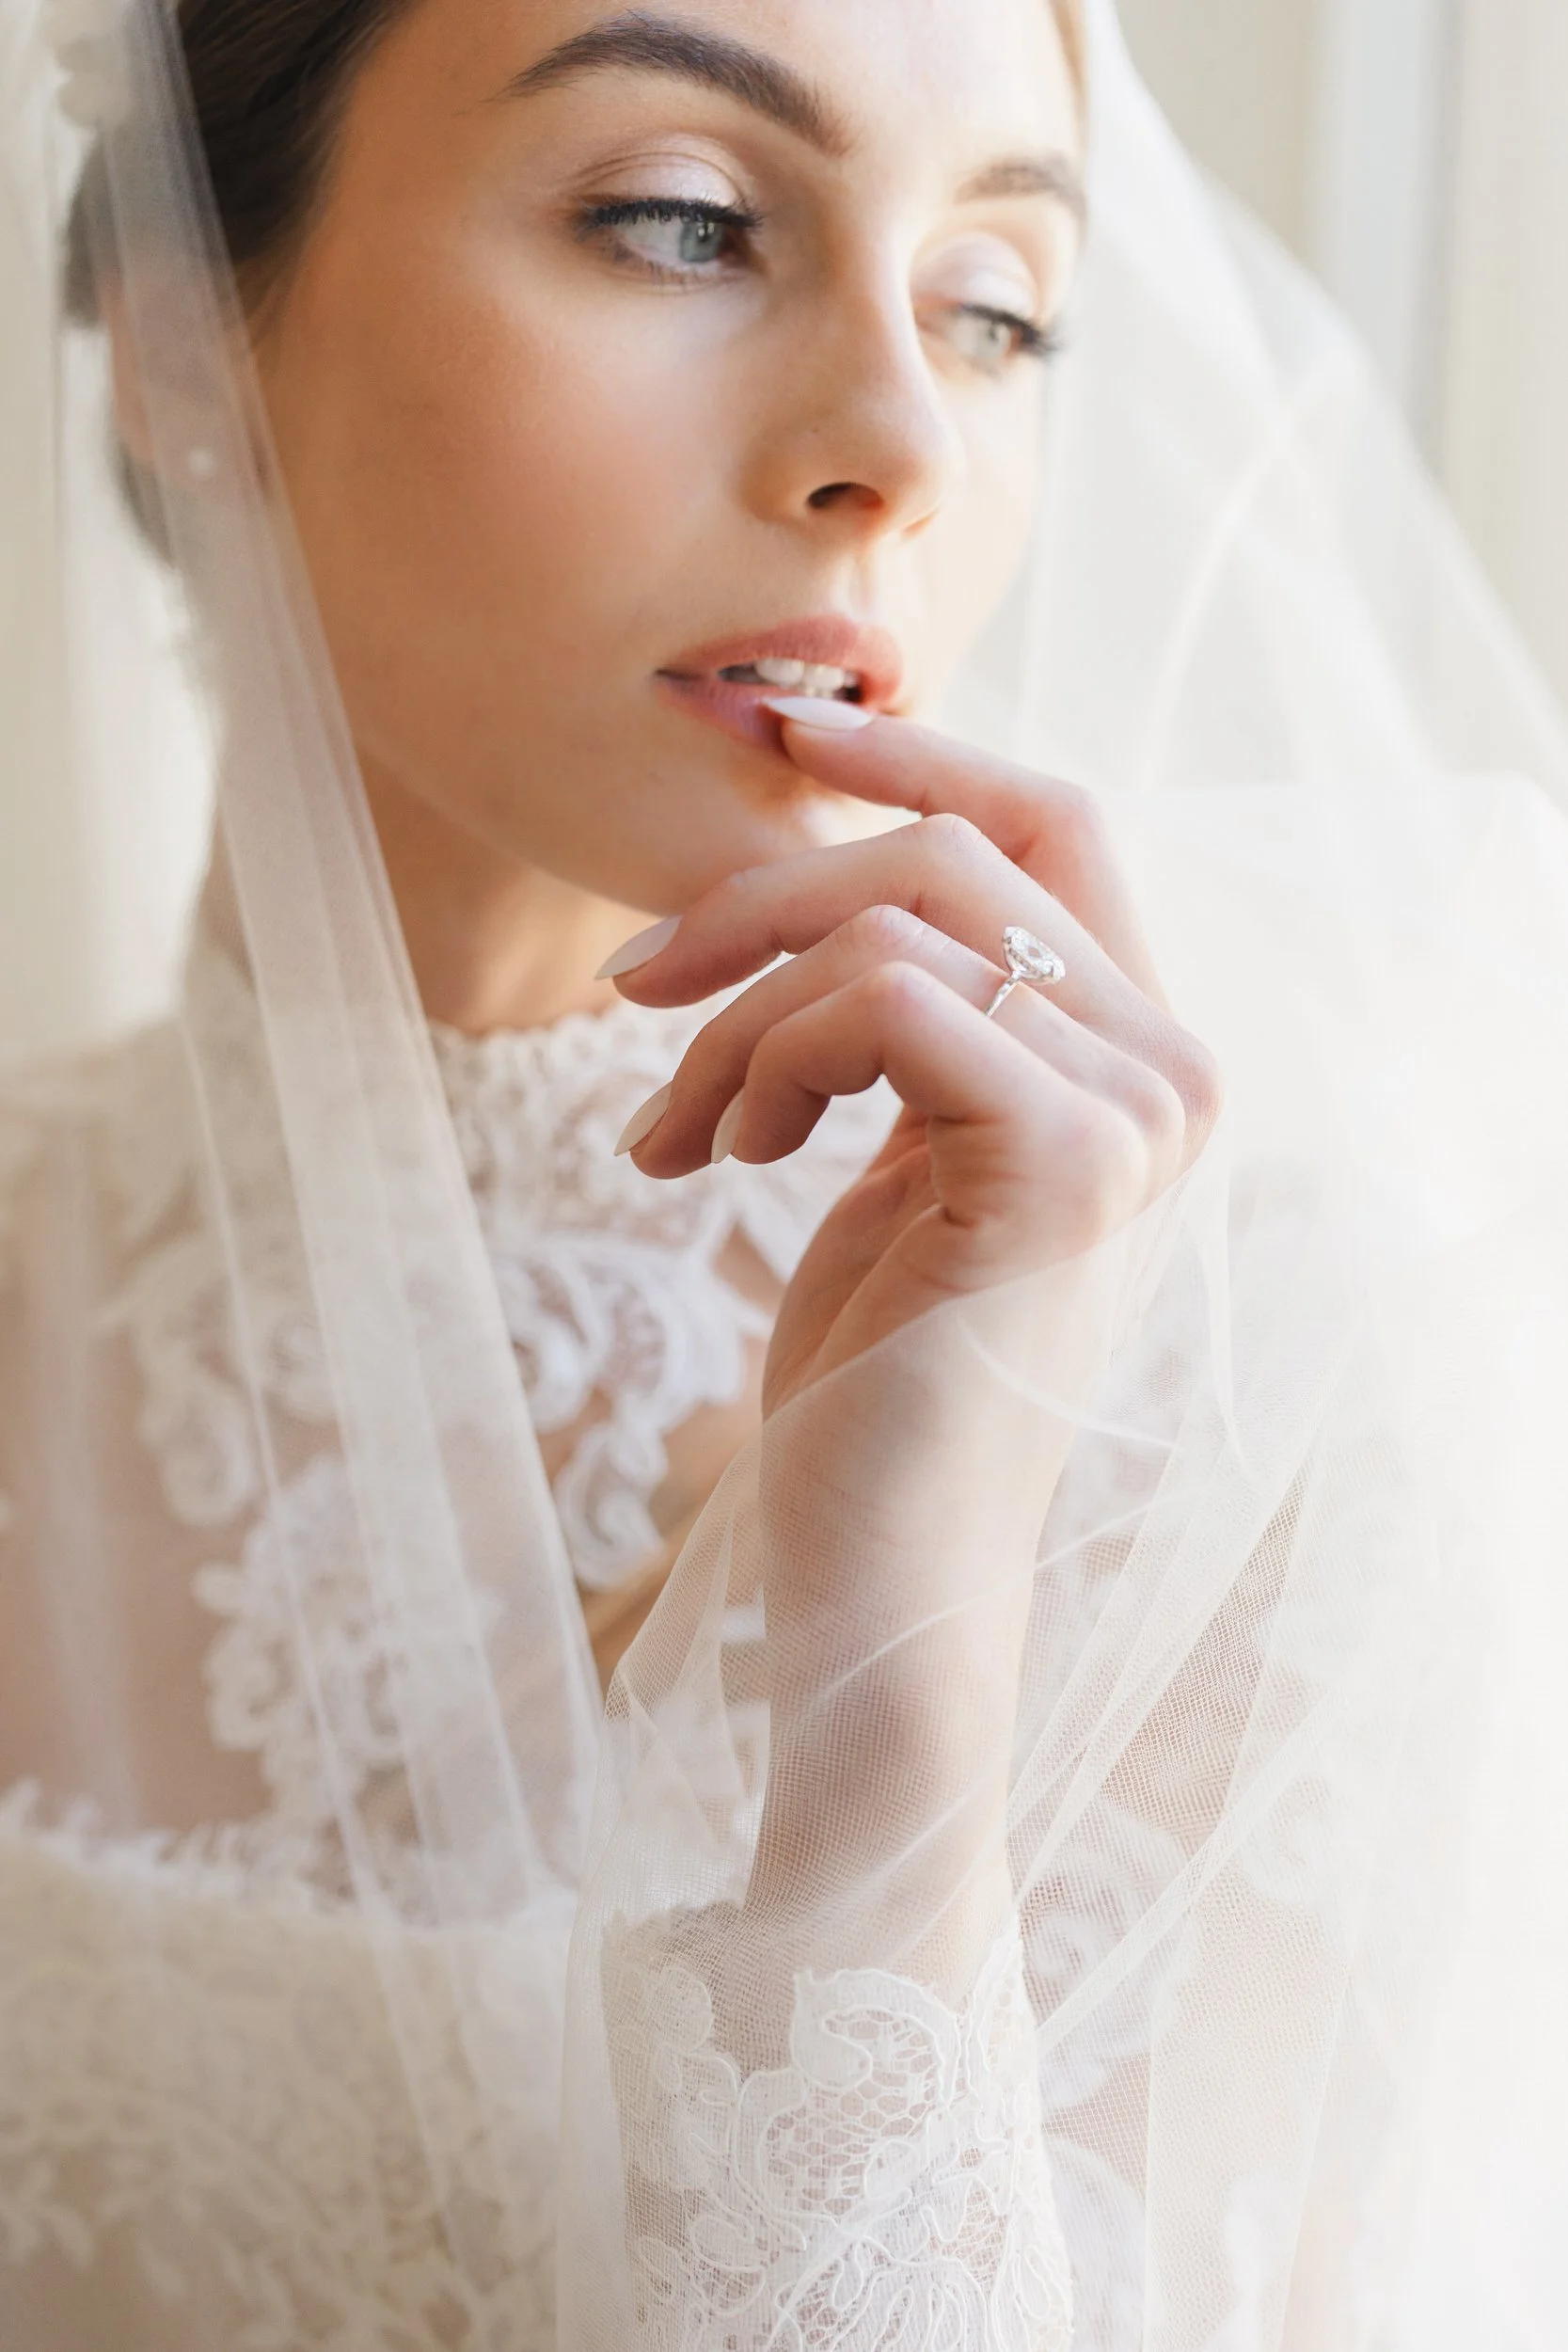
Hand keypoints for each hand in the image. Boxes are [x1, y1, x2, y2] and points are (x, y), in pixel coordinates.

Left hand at [613, 712, 1219, 1411]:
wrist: (882, 1557)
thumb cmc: (873, 1369)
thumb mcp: (894, 1148)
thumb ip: (912, 1013)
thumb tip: (814, 866)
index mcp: (1135, 1053)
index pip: (1056, 824)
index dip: (920, 761)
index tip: (772, 736)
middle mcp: (1170, 1066)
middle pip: (955, 858)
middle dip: (761, 903)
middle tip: (632, 986)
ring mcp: (1137, 1109)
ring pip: (889, 932)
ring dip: (734, 1022)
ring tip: (680, 1135)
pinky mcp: (1069, 1156)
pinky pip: (875, 1000)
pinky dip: (761, 1062)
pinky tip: (725, 1157)